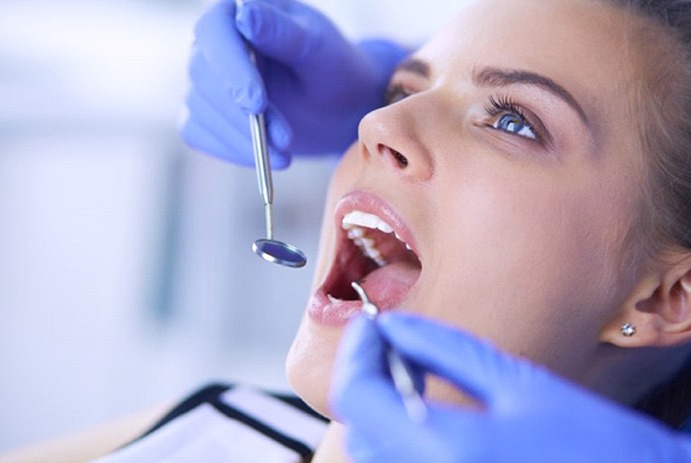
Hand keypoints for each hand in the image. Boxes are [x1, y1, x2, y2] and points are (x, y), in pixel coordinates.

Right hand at [180, 0, 407, 167]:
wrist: (338, 108)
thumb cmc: (334, 68)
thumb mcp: (319, 49)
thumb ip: (283, 32)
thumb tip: (244, 14)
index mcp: (238, 12)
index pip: (214, 31)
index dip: (231, 69)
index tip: (257, 104)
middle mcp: (215, 43)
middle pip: (203, 74)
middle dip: (242, 115)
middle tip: (284, 140)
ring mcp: (207, 80)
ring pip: (200, 108)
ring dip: (241, 138)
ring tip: (284, 153)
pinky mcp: (206, 113)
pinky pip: (198, 133)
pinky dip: (230, 150)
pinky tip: (263, 158)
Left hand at [331, 313, 690, 462]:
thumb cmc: (594, 446)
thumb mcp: (519, 383)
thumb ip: (445, 350)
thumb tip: (392, 325)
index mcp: (446, 449)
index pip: (355, 396)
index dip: (355, 350)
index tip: (371, 324)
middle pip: (356, 426)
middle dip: (366, 377)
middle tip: (393, 343)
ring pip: (371, 453)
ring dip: (379, 409)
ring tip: (414, 376)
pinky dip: (398, 439)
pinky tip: (432, 417)